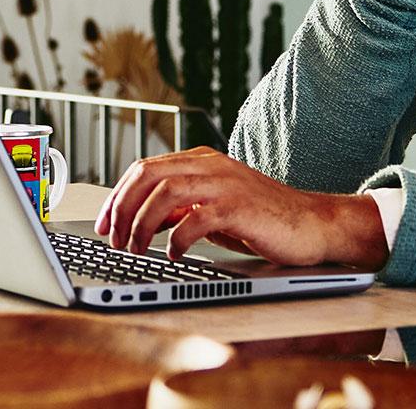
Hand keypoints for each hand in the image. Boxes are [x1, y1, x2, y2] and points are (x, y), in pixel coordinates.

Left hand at [93, 148, 389, 269]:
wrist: (313, 224)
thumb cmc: (263, 218)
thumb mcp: (213, 208)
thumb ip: (180, 208)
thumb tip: (143, 219)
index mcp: (200, 161)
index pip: (143, 169)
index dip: (116, 197)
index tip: (103, 225)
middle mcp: (210, 166)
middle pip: (148, 176)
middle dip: (122, 209)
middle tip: (114, 240)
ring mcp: (226, 184)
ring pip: (166, 193)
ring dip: (142, 224)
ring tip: (137, 250)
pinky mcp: (241, 207)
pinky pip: (196, 218)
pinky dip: (177, 239)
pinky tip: (173, 254)